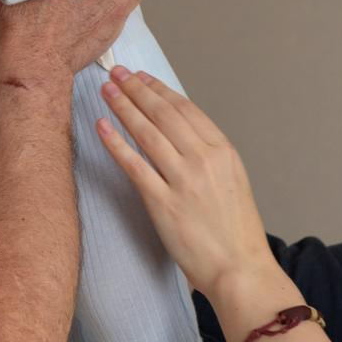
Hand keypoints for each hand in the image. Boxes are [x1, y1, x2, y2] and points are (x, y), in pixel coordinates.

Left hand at [94, 68, 280, 301]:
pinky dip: (115, 143)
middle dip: (136, 89)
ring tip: (106, 90)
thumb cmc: (236, 231)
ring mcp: (182, 180)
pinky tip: (101, 126)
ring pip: (147, 132)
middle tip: (117, 73)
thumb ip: (209, 156)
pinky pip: (133, 166)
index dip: (159, 89)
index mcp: (223, 150)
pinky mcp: (162, 204)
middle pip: (163, 113)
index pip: (185, 109)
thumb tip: (180, 135)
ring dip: (124, 106)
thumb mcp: (232, 180)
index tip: (142, 77)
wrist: (239, 268)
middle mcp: (203, 159)